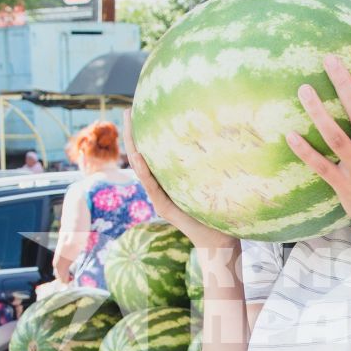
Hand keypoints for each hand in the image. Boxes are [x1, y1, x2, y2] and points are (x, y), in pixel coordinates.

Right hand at [124, 113, 234, 250]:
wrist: (219, 240)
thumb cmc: (220, 210)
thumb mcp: (211, 181)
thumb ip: (209, 165)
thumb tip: (223, 136)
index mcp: (169, 179)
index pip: (152, 152)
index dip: (144, 133)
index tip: (141, 111)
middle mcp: (160, 187)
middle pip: (140, 156)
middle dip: (132, 134)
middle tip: (127, 110)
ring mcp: (160, 197)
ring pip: (141, 169)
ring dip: (133, 147)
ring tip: (128, 127)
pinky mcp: (164, 207)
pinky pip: (151, 186)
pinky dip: (144, 171)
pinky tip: (138, 155)